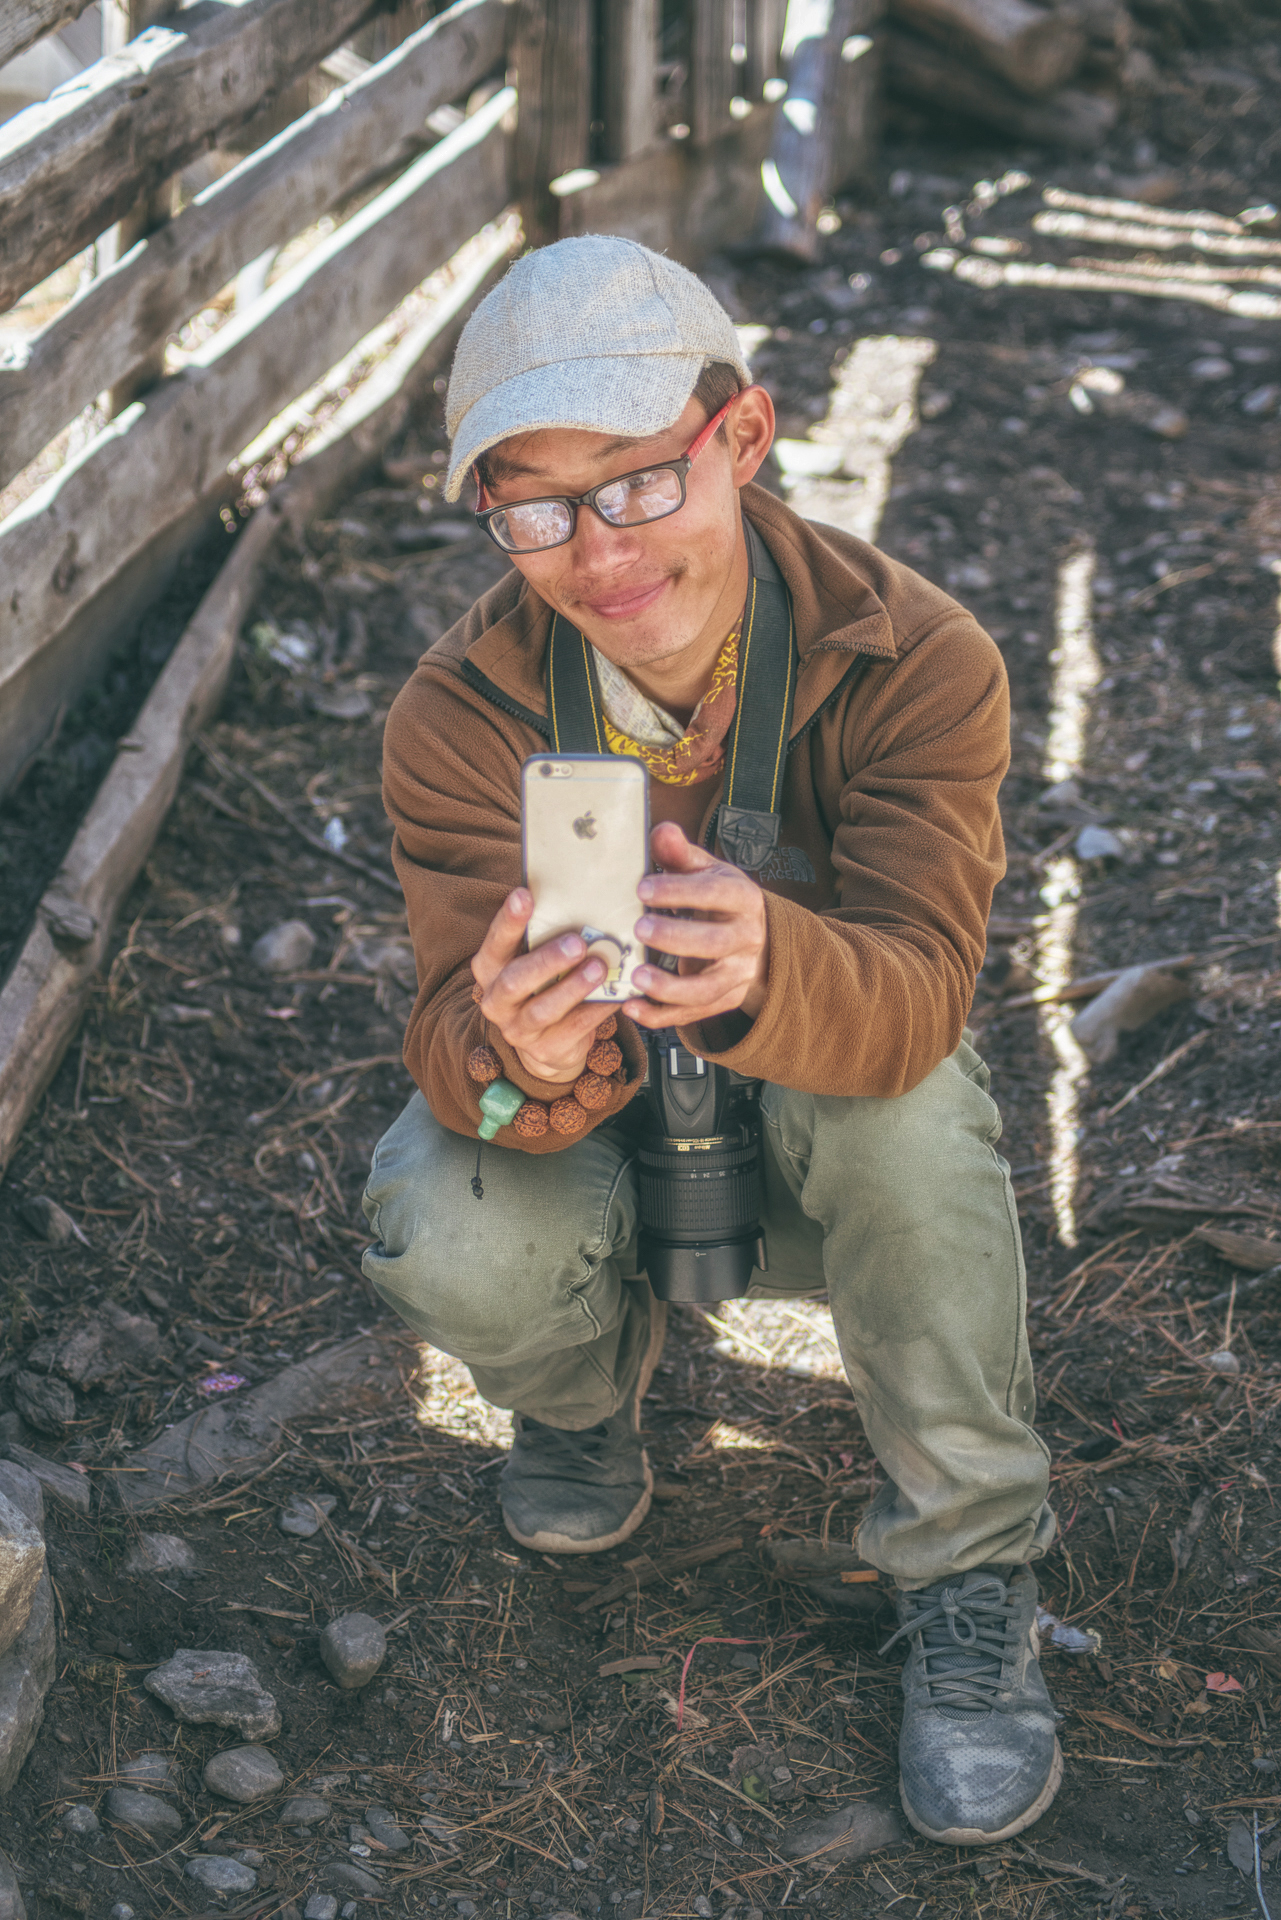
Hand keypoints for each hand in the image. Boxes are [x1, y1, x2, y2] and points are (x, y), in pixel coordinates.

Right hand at [471, 890, 606, 1081]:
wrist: (547, 1042)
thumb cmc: (544, 986)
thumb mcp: (537, 962)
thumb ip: (546, 939)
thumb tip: (583, 902)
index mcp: (490, 970)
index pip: (495, 943)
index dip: (509, 921)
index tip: (524, 894)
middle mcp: (496, 1001)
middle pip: (514, 981)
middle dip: (546, 961)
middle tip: (577, 943)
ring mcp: (518, 1029)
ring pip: (541, 1010)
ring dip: (572, 988)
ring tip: (598, 968)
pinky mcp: (544, 1050)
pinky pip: (572, 1030)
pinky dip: (595, 1011)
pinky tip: (614, 997)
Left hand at [623, 821, 767, 1030]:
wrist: (763, 942)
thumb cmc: (724, 902)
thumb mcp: (709, 873)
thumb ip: (681, 855)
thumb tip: (662, 831)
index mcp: (743, 899)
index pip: (715, 894)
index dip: (680, 891)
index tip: (643, 888)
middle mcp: (745, 938)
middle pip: (714, 942)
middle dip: (675, 938)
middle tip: (638, 929)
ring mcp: (737, 974)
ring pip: (707, 988)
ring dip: (670, 987)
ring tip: (636, 978)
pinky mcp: (724, 1000)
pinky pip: (693, 1014)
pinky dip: (661, 1015)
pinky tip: (633, 1007)